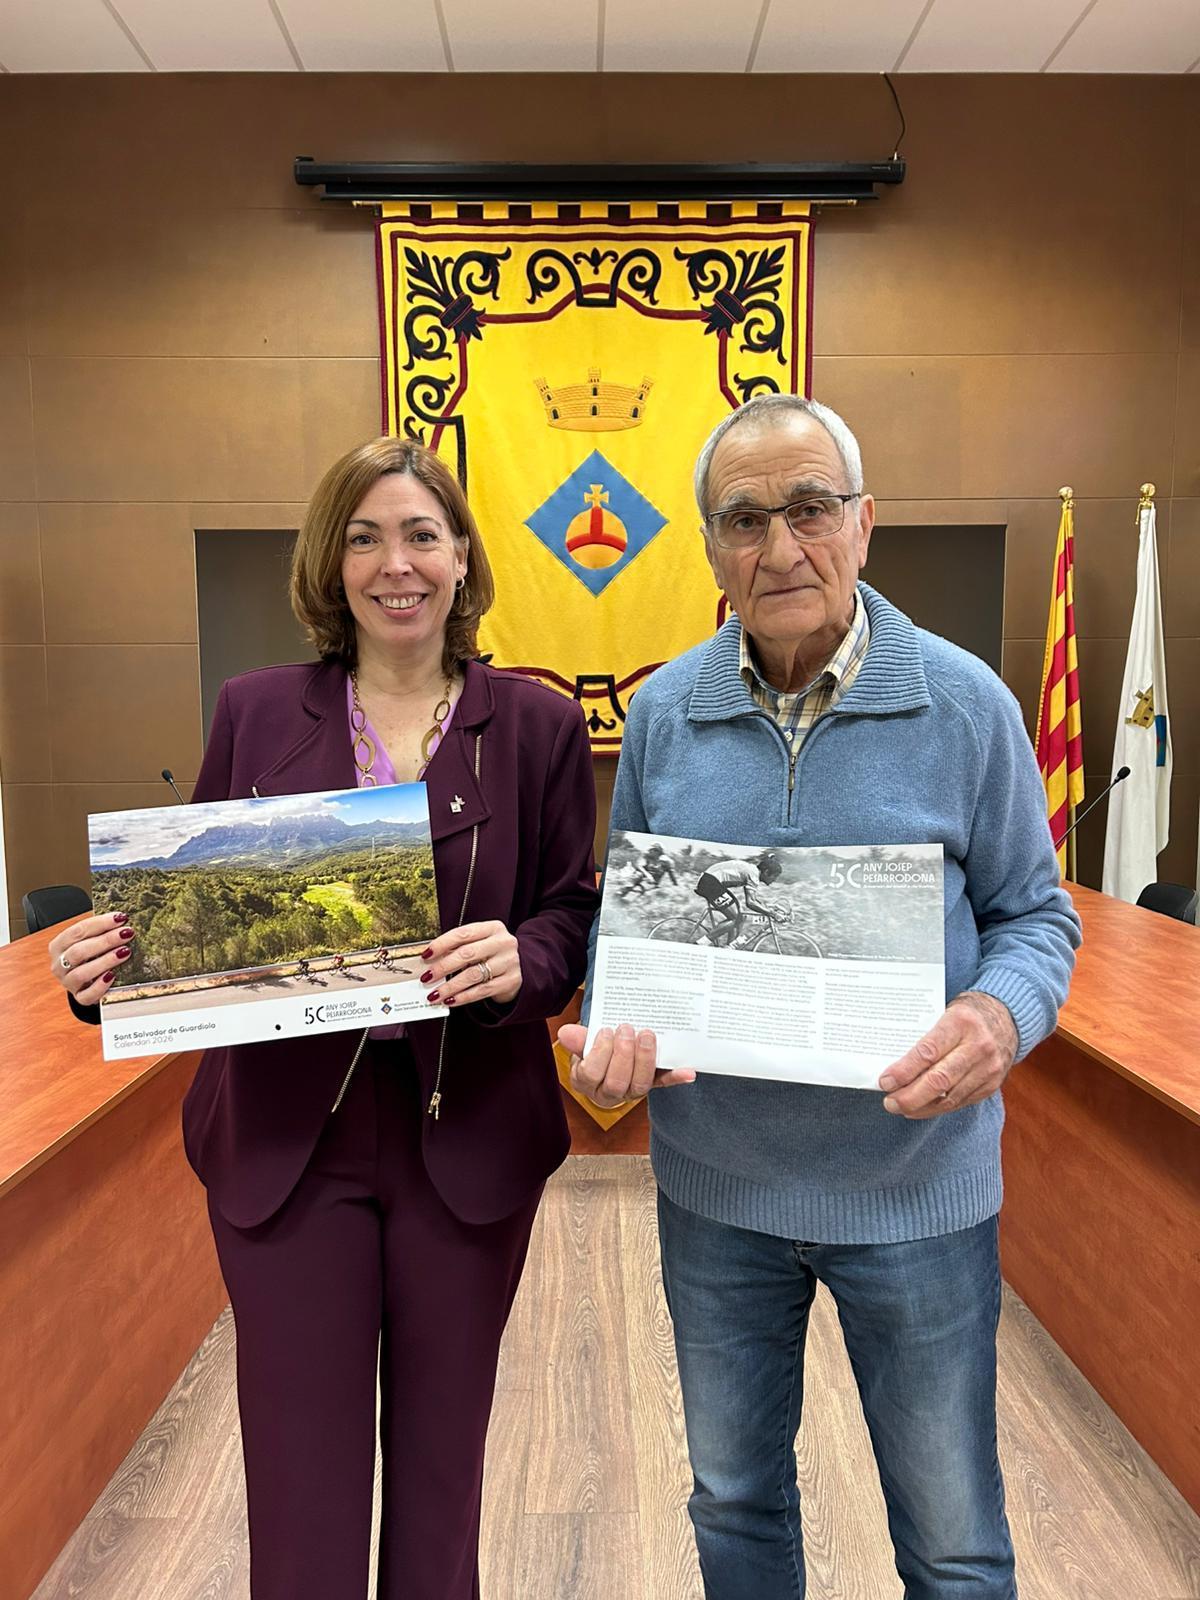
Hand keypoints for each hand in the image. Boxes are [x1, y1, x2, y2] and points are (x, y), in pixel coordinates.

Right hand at [47, 912, 137, 1006]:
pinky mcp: (79, 997)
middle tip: (127, 934)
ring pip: (81, 973)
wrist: (86, 980)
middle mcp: (59, 964)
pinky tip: (112, 976)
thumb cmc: (90, 955)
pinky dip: (100, 986)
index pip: (77, 931)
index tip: (120, 918)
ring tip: (125, 952)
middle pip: (79, 952)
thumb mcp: (90, 940)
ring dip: (105, 961)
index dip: (100, 923)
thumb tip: (122, 919)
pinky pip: (87, 995)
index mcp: (59, 945)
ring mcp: (68, 982)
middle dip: (106, 941)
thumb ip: (100, 931)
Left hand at [420, 920, 521, 1006]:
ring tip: (435, 994)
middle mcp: (503, 943)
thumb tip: (430, 961)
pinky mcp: (511, 981)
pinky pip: (482, 991)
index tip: (426, 955)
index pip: (463, 933)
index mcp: (493, 928)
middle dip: (443, 967)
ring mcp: (509, 962)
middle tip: (427, 977)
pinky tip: (450, 1001)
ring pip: (473, 975)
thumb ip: (459, 948)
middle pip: (467, 954)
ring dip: (450, 986)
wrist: (521, 968)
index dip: (441, 944)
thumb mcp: (480, 944)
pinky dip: (463, 997)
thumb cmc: (492, 954)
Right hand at [558, 1022, 695, 1110]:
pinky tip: (688, 1071)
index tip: (606, 1030)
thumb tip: (565, 1032)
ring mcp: (632, 1091)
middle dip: (623, 1055)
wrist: (611, 1055)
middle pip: (616, 1083)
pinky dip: (676, 1078)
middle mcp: (609, 1093)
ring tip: (647, 1035)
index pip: (591, 1074)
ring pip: (640, 1086)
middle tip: (627, 1029)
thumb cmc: (595, 1050)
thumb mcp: (584, 1044)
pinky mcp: (652, 1085)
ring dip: (645, 1060)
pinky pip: (663, 1084)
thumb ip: (579, 1039)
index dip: (600, 1052)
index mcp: (587, 1082)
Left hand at [878, 992, 1018, 1118]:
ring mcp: (988, 1068)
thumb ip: (925, 1036)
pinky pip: (960, 1102)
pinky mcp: (992, 1084)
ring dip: (921, 1107)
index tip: (885, 1081)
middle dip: (910, 1096)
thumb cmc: (967, 1014)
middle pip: (939, 1080)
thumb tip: (893, 1063)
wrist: (1008, 1017)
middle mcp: (978, 1046)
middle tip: (890, 1102)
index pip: (928, 1052)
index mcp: (961, 1022)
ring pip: (950, 1097)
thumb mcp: (946, 1012)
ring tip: (900, 1107)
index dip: (904, 1071)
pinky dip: (938, 1107)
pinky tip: (921, 1108)